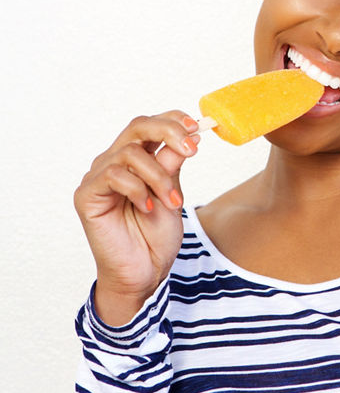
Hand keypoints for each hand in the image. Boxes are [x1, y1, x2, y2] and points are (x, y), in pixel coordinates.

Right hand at [74, 111, 199, 324]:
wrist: (144, 272)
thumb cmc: (156, 235)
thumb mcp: (173, 193)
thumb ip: (173, 164)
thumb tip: (190, 135)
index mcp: (137, 158)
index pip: (150, 125)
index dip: (174, 119)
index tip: (199, 127)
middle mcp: (114, 161)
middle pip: (138, 127)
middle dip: (169, 132)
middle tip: (192, 150)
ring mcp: (98, 177)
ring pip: (130, 153)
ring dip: (159, 176)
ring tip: (172, 203)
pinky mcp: (86, 195)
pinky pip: (113, 175)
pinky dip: (138, 189)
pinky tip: (148, 207)